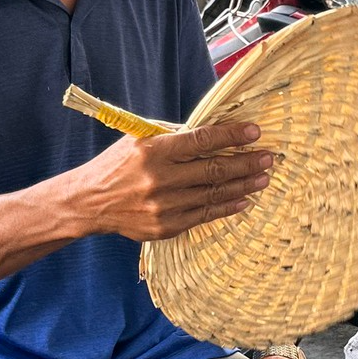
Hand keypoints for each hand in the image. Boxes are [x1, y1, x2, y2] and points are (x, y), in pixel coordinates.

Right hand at [68, 122, 272, 240]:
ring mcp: (163, 206)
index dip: (231, 135)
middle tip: (268, 158)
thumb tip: (213, 131)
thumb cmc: (118, 165)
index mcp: (154, 151)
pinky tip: (243, 199)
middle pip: (214, 169)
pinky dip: (227, 207)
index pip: (202, 140)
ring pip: (214, 194)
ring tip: (263, 178)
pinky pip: (204, 216)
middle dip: (246, 162)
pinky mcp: (165, 227)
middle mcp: (160, 179)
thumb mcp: (139, 139)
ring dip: (243, 185)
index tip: (254, 133)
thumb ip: (174, 136)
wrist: (90, 202)